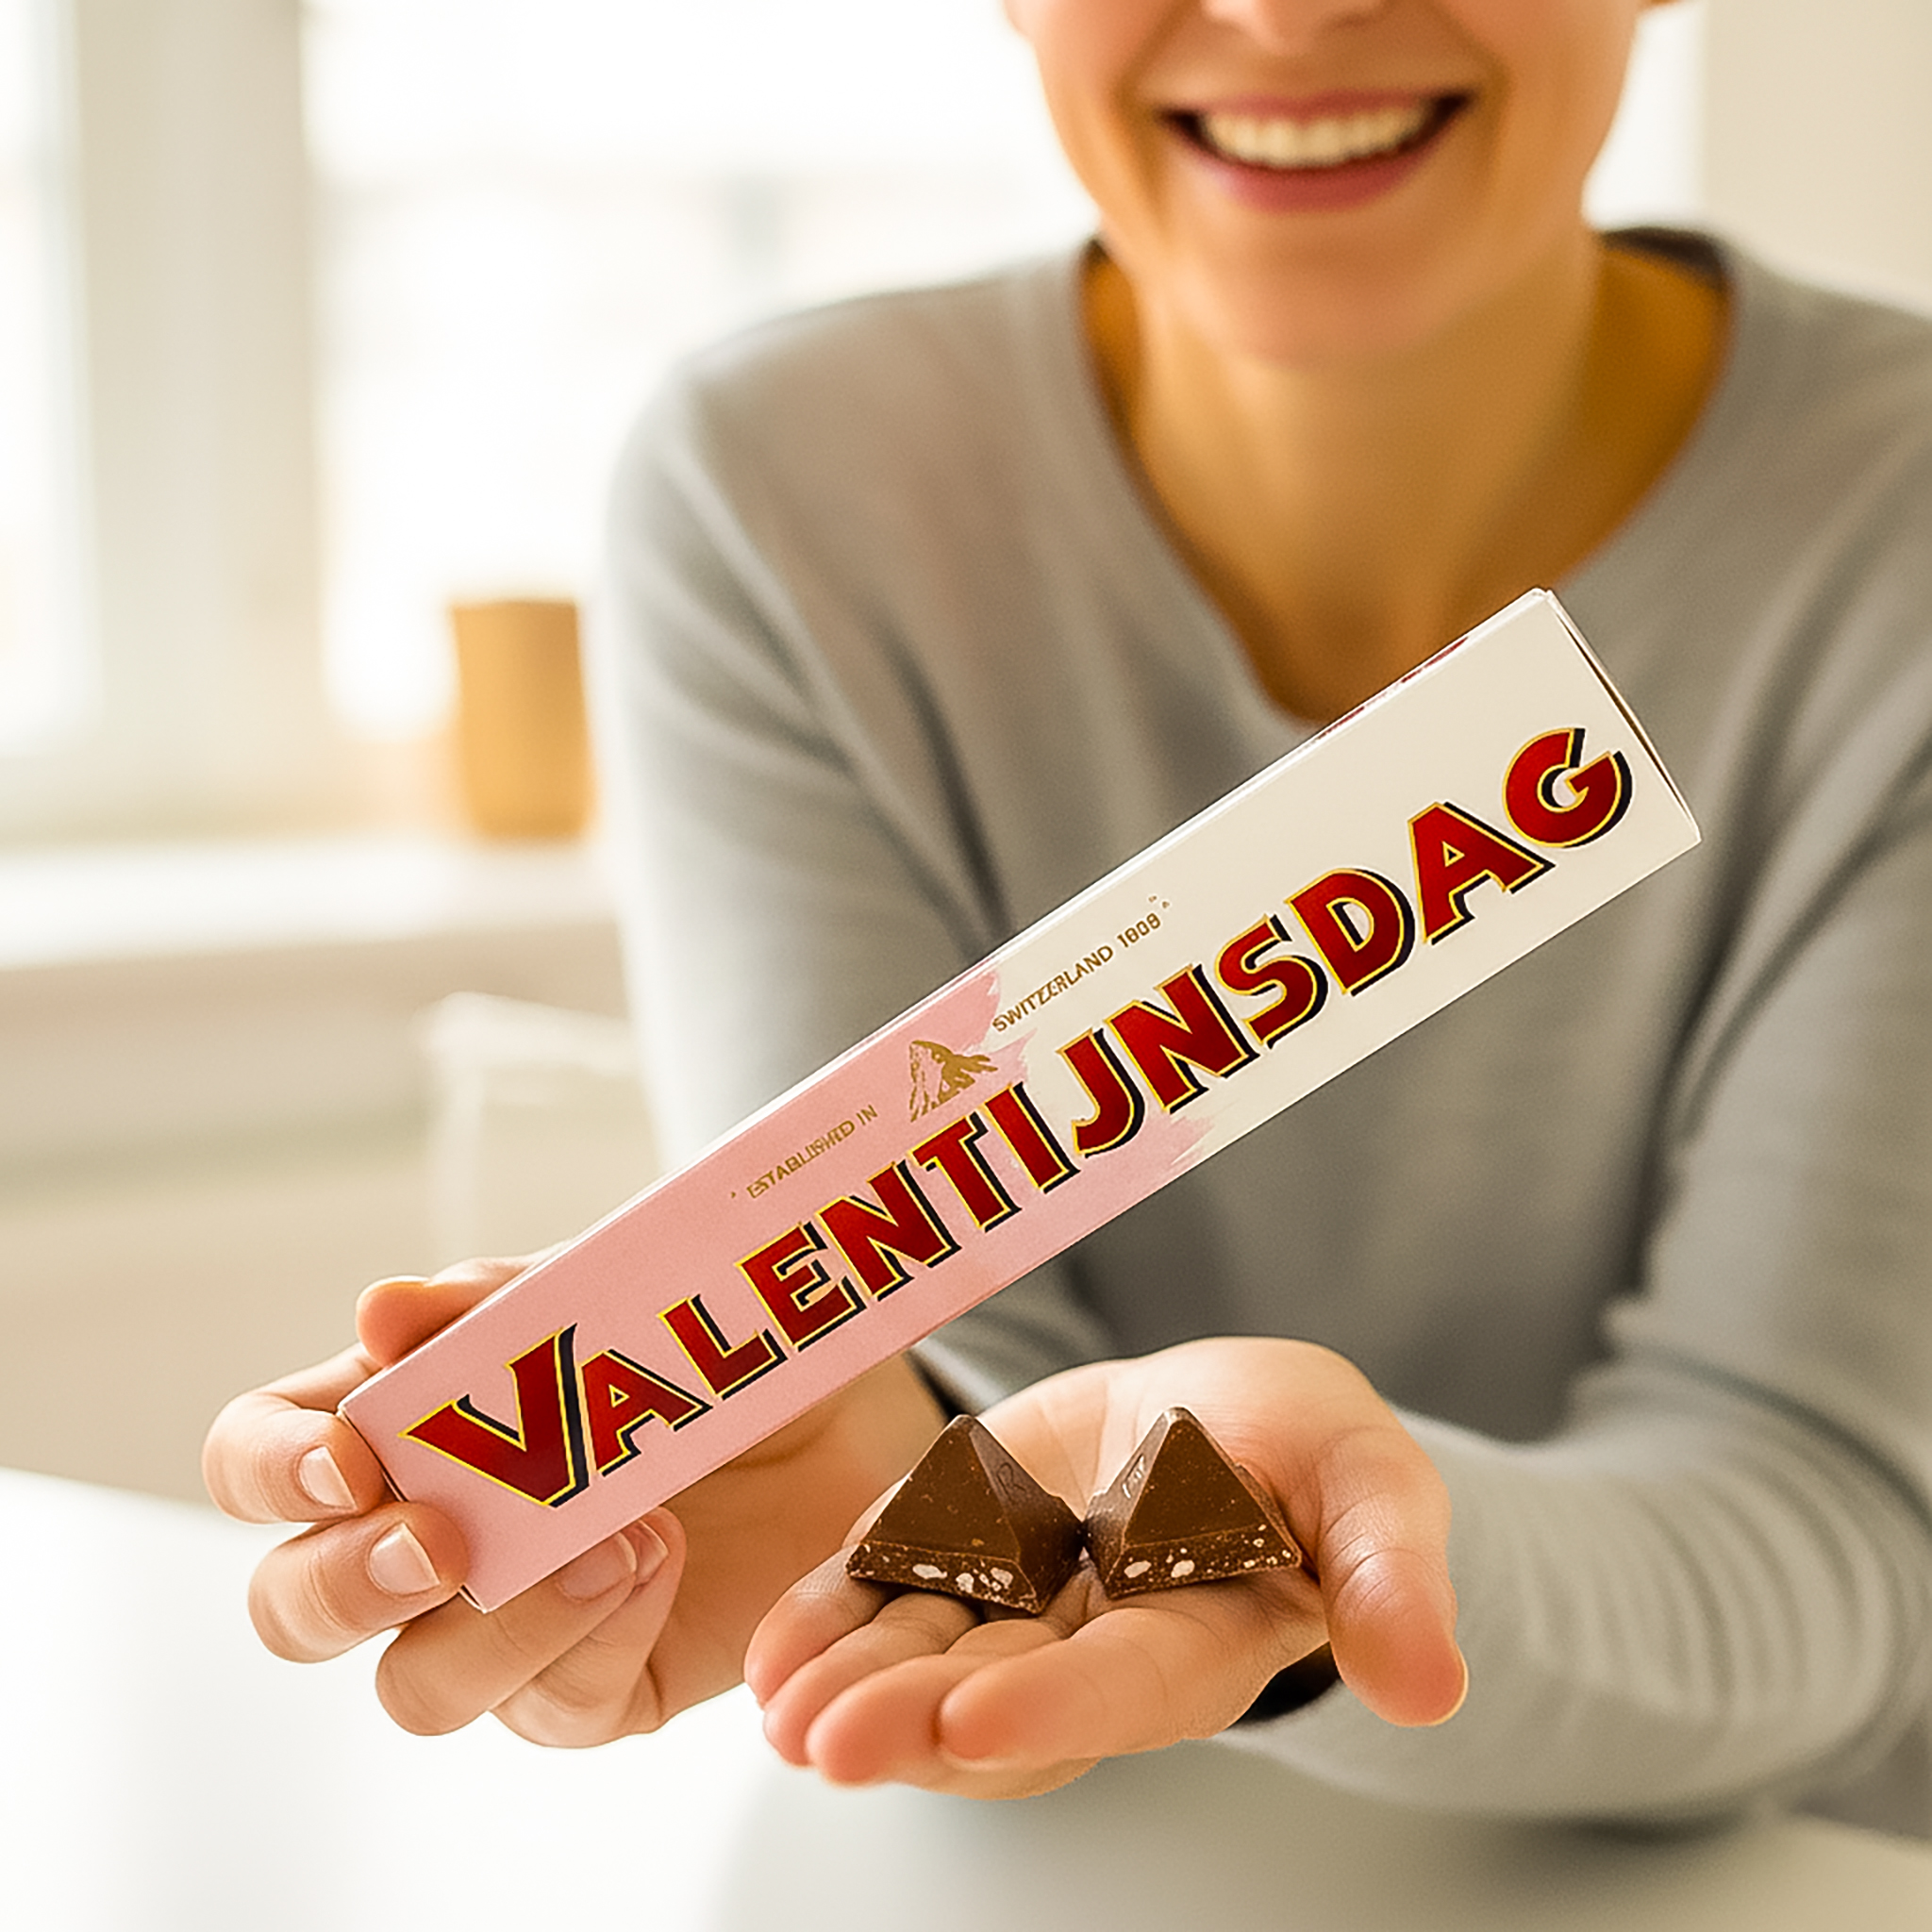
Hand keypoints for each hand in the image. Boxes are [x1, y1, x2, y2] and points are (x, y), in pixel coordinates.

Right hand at [202, 1261, 944, 1744]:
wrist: (854, 1402)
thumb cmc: (711, 1336)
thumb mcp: (617, 1291)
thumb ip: (502, 1303)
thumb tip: (382, 1309)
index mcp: (402, 1422)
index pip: (262, 1457)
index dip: (271, 1466)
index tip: (348, 1455)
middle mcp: (432, 1538)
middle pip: (294, 1606)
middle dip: (347, 1582)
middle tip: (442, 1539)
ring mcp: (508, 1626)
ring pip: (415, 1689)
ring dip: (495, 1624)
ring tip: (612, 1535)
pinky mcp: (598, 1687)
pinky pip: (556, 1707)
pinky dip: (600, 1632)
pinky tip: (661, 1558)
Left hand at [745, 1338, 1464, 1797]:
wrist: (1216, 1409)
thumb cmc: (1303, 1447)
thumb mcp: (1365, 1477)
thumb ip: (1391, 1570)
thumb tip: (1432, 1684)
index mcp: (1198, 1640)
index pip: (1124, 1687)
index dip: (1056, 1706)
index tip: (976, 1721)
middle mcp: (1091, 1646)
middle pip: (999, 1696)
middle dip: (914, 1721)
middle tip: (829, 1740)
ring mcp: (1013, 1604)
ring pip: (925, 1660)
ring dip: (849, 1687)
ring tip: (780, 1711)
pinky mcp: (954, 1551)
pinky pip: (882, 1596)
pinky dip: (824, 1625)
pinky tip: (769, 1657)